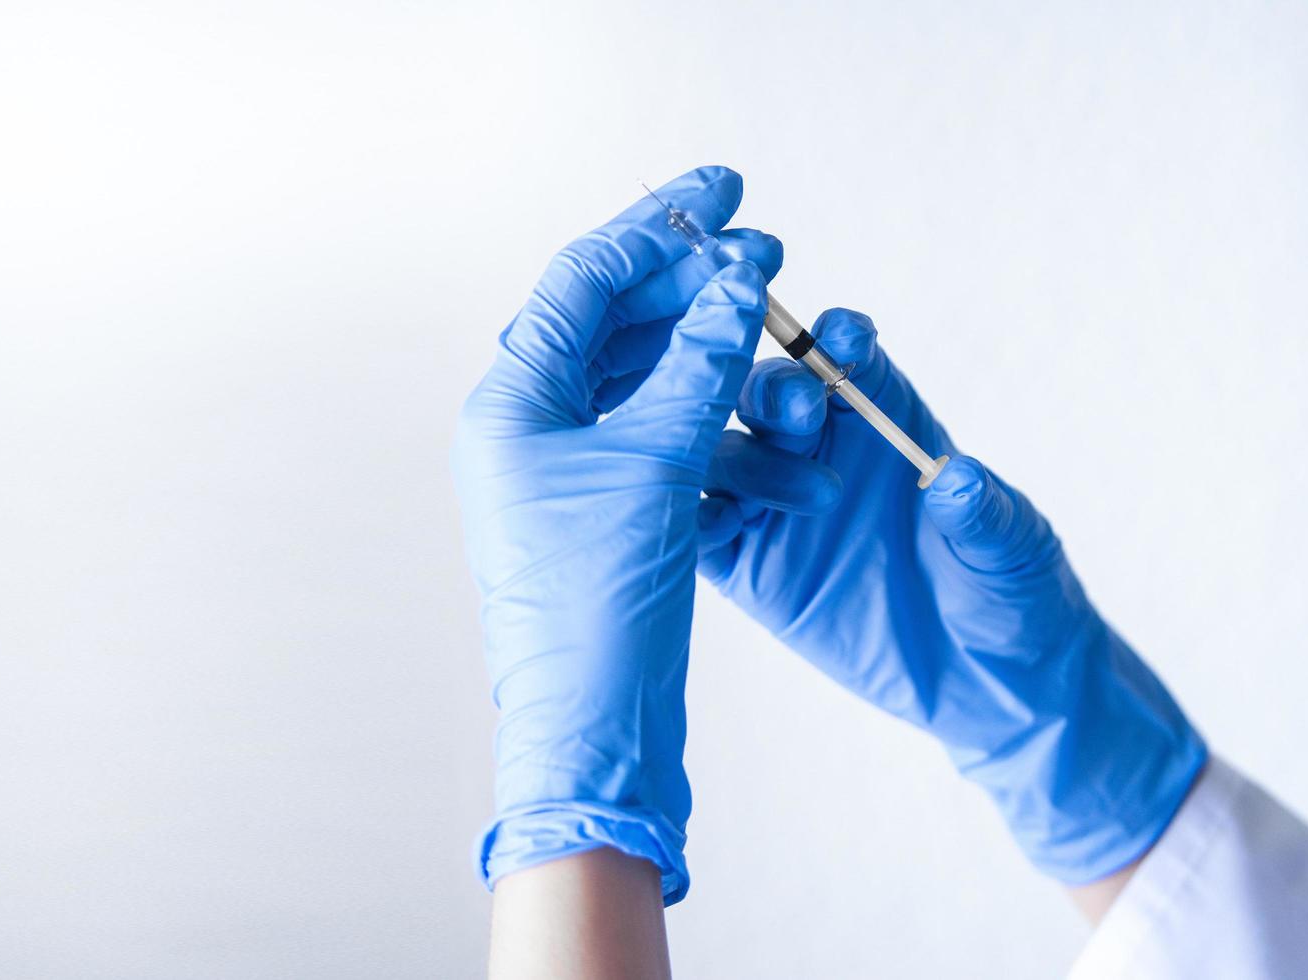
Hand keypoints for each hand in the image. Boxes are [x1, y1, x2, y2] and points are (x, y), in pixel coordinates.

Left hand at [455, 165, 782, 902]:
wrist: (595, 733)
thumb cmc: (597, 605)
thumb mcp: (657, 463)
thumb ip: (699, 364)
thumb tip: (737, 284)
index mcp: (512, 402)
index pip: (585, 279)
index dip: (659, 228)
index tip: (725, 190)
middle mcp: (531, 429)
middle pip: (620, 324)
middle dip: (699, 291)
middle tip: (772, 257)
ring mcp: (572, 475)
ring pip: (656, 387)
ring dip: (726, 370)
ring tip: (795, 354)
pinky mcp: (614, 519)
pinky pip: (675, 448)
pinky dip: (729, 442)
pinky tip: (791, 452)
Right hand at [696, 310, 1204, 883]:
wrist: (993, 687)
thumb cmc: (1012, 595)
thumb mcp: (1013, 552)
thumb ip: (983, 515)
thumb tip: (959, 480)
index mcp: (885, 421)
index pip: (847, 358)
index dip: (841, 339)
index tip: (847, 338)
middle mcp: (820, 452)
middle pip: (771, 394)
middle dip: (779, 389)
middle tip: (803, 410)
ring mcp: (777, 509)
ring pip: (723, 454)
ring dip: (740, 454)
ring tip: (795, 492)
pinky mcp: (750, 569)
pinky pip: (702, 530)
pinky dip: (691, 518)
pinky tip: (706, 523)